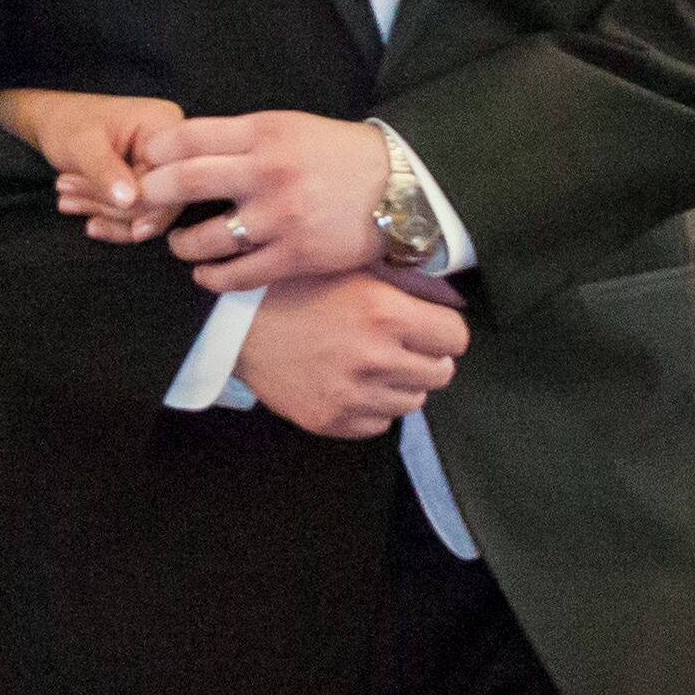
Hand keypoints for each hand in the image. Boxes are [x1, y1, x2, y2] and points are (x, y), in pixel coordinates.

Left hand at [0, 87, 187, 240]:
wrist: (54, 122)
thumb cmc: (67, 122)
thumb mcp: (81, 143)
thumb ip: (105, 170)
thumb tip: (129, 201)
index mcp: (166, 124)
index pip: (169, 177)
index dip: (137, 201)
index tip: (92, 205)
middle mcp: (174, 148)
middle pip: (162, 200)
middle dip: (112, 208)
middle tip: (66, 193)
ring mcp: (164, 169)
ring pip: (149, 213)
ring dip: (105, 214)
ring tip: (66, 199)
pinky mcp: (151, 186)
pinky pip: (141, 217)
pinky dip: (110, 221)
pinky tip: (81, 213)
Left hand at [134, 109, 396, 291]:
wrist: (401, 189)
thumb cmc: (339, 156)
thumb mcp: (291, 127)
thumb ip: (242, 138)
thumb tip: (183, 152)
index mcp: (265, 132)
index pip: (188, 137)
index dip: (155, 153)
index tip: (145, 164)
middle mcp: (269, 171)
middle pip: (184, 182)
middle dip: (152, 196)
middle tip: (143, 206)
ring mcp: (281, 217)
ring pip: (205, 237)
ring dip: (181, 244)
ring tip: (180, 245)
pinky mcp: (296, 255)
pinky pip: (237, 275)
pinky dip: (212, 277)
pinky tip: (205, 274)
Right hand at [228, 269, 467, 439]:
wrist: (237, 324)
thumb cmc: (297, 288)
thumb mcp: (354, 270)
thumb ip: (405, 286)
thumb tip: (449, 301)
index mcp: (385, 313)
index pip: (456, 338)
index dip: (444, 331)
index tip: (431, 329)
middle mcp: (374, 358)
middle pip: (441, 373)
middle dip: (426, 358)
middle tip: (402, 345)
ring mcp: (352, 395)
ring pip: (413, 401)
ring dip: (400, 383)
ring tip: (372, 363)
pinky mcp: (331, 420)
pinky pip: (380, 423)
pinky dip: (372, 407)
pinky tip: (351, 382)